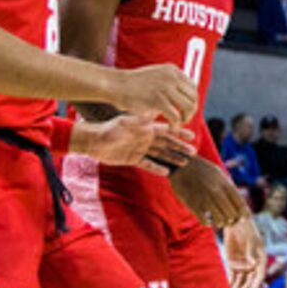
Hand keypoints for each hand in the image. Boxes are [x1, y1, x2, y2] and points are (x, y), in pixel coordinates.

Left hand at [74, 112, 195, 175]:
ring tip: (184, 162)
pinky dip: (156, 168)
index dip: (179, 133)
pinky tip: (167, 172)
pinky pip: (147, 164)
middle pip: (166, 143)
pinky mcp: (133, 159)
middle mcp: (145, 138)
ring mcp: (140, 149)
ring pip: (160, 154)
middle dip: (180, 147)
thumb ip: (138, 121)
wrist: (93, 141)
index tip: (192, 136)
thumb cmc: (108, 129)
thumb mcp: (124, 123)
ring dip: (172, 158)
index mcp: (145, 128)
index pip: (167, 131)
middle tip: (193, 152)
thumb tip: (152, 115)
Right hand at [113, 63, 200, 121]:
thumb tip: (182, 95)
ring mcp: (166, 88)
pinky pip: (176, 116)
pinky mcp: (159, 100)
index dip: (191, 100)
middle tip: (184, 119)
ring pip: (188, 107)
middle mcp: (172, 77)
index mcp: (172, 70)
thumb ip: (169, 82)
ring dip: (186, 118)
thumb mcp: (155, 75)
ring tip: (179, 123)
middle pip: (193, 97)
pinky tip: (172, 128)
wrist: (115, 84)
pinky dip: (176, 124)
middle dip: (191, 110)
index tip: (186, 109)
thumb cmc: (132, 84)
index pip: (192, 87)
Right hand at [171, 160, 249, 231]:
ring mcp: (205, 199)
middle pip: (232, 214)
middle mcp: (217, 192)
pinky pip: (205, 221)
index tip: (243, 218)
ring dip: (221, 222)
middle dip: (233, 220)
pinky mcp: (194, 205)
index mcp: (225, 184)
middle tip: (230, 221)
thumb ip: (228, 186)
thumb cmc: (202, 169)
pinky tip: (207, 220)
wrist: (182, 165)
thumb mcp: (219, 174)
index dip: (243, 213)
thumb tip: (238, 200)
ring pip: (220, 220)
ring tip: (219, 221)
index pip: (240, 203)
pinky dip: (207, 223)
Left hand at [222, 213, 267, 287]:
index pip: (260, 273)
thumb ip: (250, 253)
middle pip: (250, 278)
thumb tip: (253, 265)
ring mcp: (243, 263)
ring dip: (238, 287)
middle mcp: (253, 263)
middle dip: (245, 287)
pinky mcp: (234, 263)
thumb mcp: (249, 240)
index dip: (257, 283)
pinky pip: (233, 275)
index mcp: (261, 258)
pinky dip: (231, 282)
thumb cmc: (246, 229)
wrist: (235, 222)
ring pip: (242, 279)